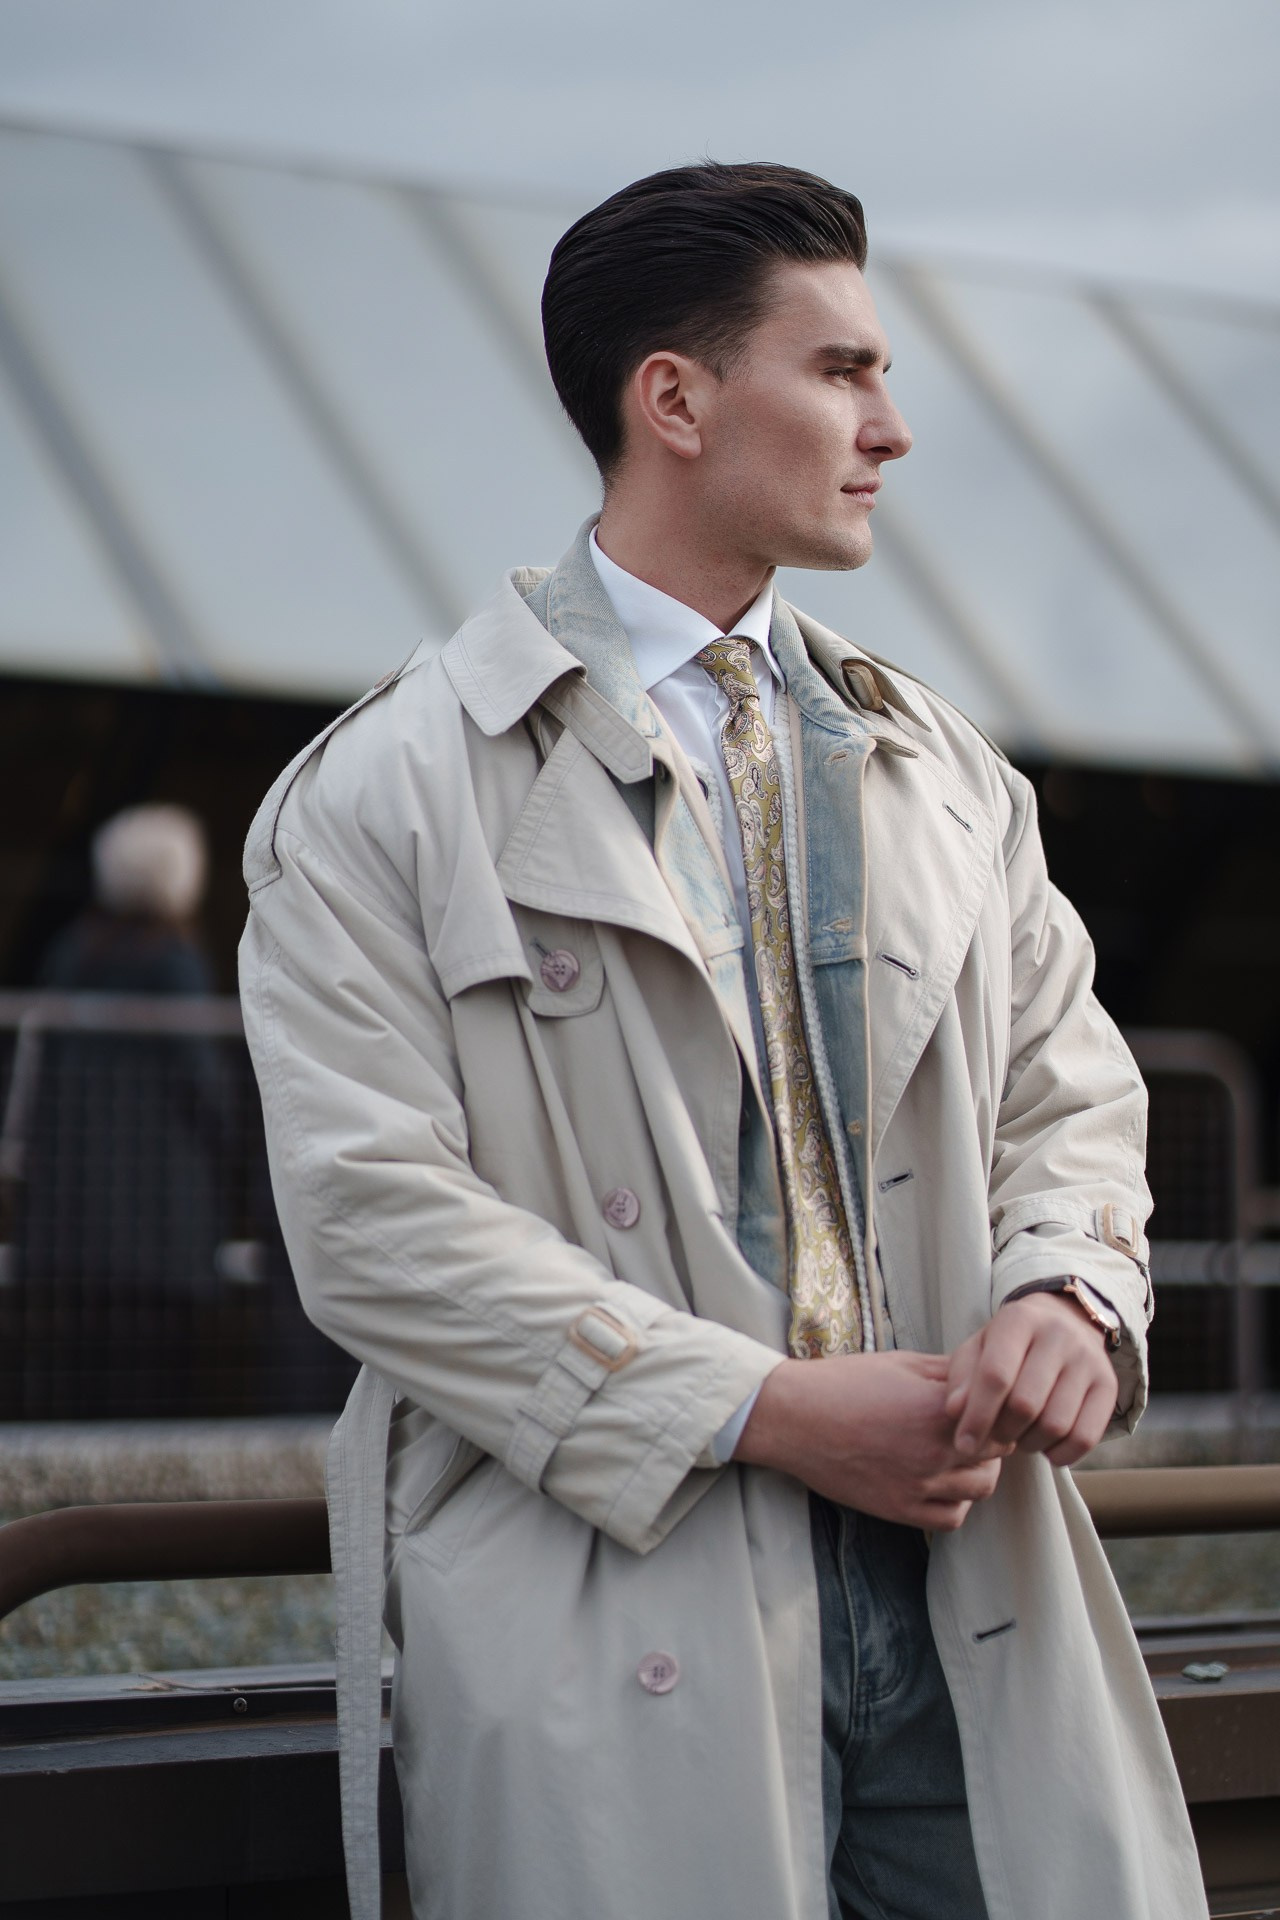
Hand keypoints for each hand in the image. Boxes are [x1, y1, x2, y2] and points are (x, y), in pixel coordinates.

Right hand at [735, 1350, 1009, 1531]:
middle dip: (993, 1443)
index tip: (989, 1408)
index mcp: (938, 1410)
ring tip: (961, 1458)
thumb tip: (983, 1375)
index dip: (999, 1413)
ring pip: (980, 1490)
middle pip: (996, 1457)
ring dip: (978, 1473)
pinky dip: (956, 1503)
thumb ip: (949, 1373)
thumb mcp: (902, 1364)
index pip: (1000, 1420)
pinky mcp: (900, 1509)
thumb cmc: (844, 1383)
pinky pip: (951, 1518)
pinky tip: (942, 1484)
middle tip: (978, 1431)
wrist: (795, 1419)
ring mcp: (919, 1485)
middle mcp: (935, 1451)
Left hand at [945, 1293, 1116, 1467]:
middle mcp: (1059, 1334)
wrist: (1062, 1323)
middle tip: (994, 1437)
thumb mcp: (977, 1350)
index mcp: (1019, 1319)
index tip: (964, 1444)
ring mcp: (1088, 1359)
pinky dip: (1060, 1454)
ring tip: (1018, 1436)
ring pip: (1055, 1424)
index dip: (977, 1416)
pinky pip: (1085, 1437)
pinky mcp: (1109, 1384)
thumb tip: (956, 1412)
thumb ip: (961, 1379)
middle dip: (1002, 1432)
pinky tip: (1045, 1445)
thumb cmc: (1008, 1345)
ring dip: (1029, 1444)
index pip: (996, 1375)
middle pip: (1025, 1404)